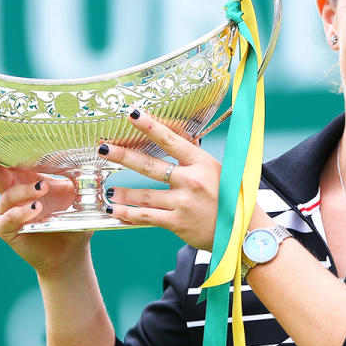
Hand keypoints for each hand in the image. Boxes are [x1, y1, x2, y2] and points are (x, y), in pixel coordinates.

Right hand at [0, 141, 88, 276]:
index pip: (7, 157)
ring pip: (6, 197)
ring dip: (23, 190)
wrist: (71, 248)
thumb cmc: (71, 215)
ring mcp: (8, 211)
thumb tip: (94, 148)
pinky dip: (19, 214)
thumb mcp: (76, 190)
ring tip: (42, 188)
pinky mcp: (8, 230)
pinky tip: (34, 209)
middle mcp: (12, 192)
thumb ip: (78, 171)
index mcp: (25, 177)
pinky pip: (6, 220)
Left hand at [97, 109, 220, 249]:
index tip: (133, 114)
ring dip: (123, 191)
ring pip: (144, 195)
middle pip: (150, 166)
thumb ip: (192, 154)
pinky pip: (146, 216)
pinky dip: (128, 213)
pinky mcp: (177, 223)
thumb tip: (173, 132)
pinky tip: (115, 210)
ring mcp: (183, 203)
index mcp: (202, 163)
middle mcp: (192, 181)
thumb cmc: (229, 196)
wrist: (242, 231)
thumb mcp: (216, 169)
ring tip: (108, 189)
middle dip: (123, 156)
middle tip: (103, 149)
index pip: (172, 140)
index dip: (151, 126)